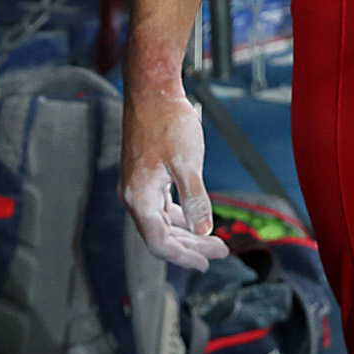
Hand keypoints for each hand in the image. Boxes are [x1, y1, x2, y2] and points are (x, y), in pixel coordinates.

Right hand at [121, 86, 227, 270]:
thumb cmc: (169, 122)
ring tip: (212, 240)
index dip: (184, 256)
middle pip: (161, 235)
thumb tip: (203, 230)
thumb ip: (195, 199)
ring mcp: (137, 186)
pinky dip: (178, 216)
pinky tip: (193, 218)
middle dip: (191, 246)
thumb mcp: (187, 162)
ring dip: (186, 232)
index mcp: (140, 197)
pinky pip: (160, 207)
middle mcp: (133, 196)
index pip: (160, 242)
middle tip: (220, 251)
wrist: (153, 90)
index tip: (208, 262)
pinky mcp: (144, 176)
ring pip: (161, 222)